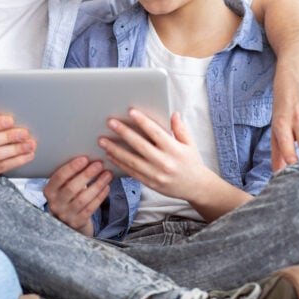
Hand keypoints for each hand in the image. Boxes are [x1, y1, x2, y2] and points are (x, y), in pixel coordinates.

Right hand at [43, 156, 111, 235]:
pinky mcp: (77, 222)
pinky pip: (90, 208)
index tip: (85, 158)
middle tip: (99, 164)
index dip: (72, 167)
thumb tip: (87, 157)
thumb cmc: (68, 195)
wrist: (70, 220)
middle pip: (71, 188)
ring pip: (83, 199)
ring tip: (107, 174)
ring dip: (97, 184)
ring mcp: (66, 215)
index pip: (59, 177)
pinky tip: (107, 186)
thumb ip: (70, 174)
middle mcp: (55, 204)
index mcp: (49, 191)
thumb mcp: (64, 185)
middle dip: (87, 174)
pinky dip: (100, 196)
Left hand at [100, 110, 218, 201]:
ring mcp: (156, 174)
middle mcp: (164, 162)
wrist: (195, 187)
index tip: (131, 112)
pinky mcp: (150, 183)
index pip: (156, 133)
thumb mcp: (189, 143)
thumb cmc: (191, 162)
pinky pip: (131, 172)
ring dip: (115, 150)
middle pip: (140, 145)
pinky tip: (110, 155)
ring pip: (132, 160)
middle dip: (124, 133)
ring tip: (103, 141)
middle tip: (110, 123)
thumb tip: (173, 114)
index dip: (143, 122)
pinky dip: (119, 163)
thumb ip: (180, 128)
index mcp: (174, 150)